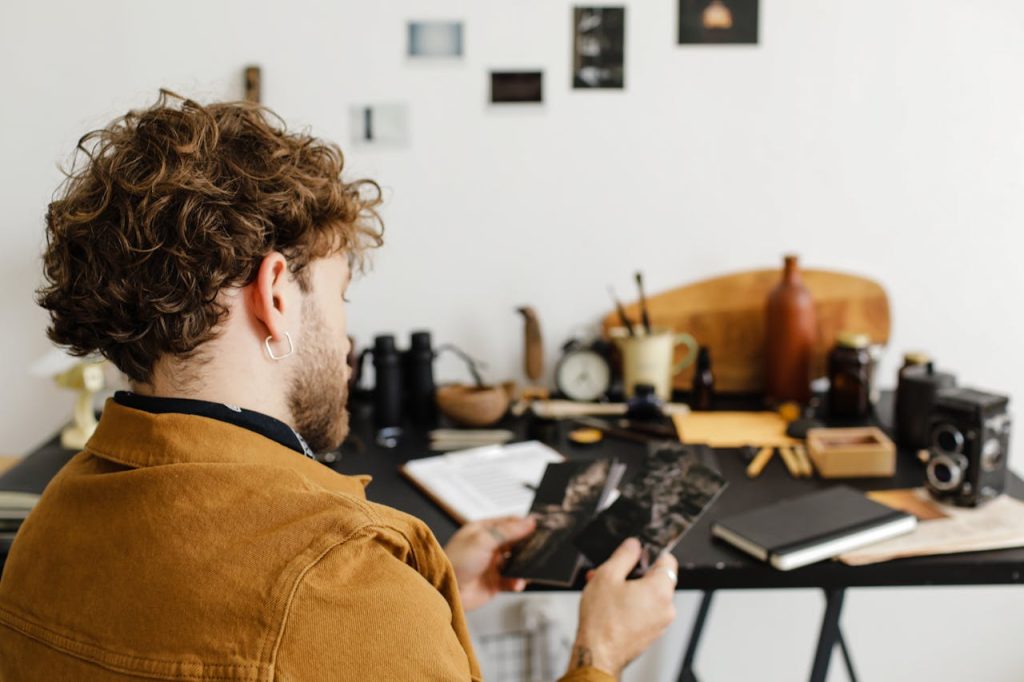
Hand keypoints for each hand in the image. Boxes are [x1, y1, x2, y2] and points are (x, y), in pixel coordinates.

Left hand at [443, 516, 535, 610]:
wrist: (446, 591)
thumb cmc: (455, 562)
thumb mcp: (483, 540)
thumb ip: (508, 531)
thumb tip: (529, 521)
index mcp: (483, 530)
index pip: (509, 523)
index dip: (524, 524)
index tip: (540, 526)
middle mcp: (488, 546)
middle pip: (515, 542)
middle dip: (527, 545)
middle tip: (541, 546)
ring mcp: (491, 565)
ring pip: (515, 561)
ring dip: (524, 564)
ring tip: (530, 565)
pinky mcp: (494, 582)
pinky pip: (511, 580)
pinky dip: (517, 581)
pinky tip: (518, 582)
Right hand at [567, 538, 677, 676]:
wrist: (598, 654)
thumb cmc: (602, 621)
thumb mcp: (607, 576)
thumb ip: (624, 555)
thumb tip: (634, 545)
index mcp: (660, 590)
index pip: (668, 560)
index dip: (650, 553)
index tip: (636, 554)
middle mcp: (666, 607)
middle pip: (655, 579)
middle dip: (632, 573)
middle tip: (612, 573)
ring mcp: (660, 623)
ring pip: (648, 596)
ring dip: (629, 589)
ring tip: (605, 591)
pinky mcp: (651, 633)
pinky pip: (645, 611)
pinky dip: (631, 605)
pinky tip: (610, 605)